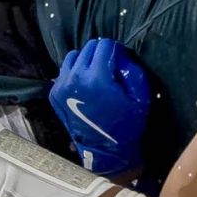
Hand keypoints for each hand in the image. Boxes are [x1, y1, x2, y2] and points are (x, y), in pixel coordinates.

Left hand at [49, 38, 151, 176]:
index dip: (116, 50)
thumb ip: (132, 68)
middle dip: (101, 54)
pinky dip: (76, 73)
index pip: (105, 44)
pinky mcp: (55, 94)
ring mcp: (61, 86)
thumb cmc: (128, 125)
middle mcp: (75, 78)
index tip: (121, 62)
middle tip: (110, 69)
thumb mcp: (141, 96)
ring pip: (74, 56)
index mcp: (96, 77)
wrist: (106, 152)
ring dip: (86, 61)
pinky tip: (86, 86)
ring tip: (96, 76)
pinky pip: (65, 71)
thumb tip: (120, 54)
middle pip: (88, 47)